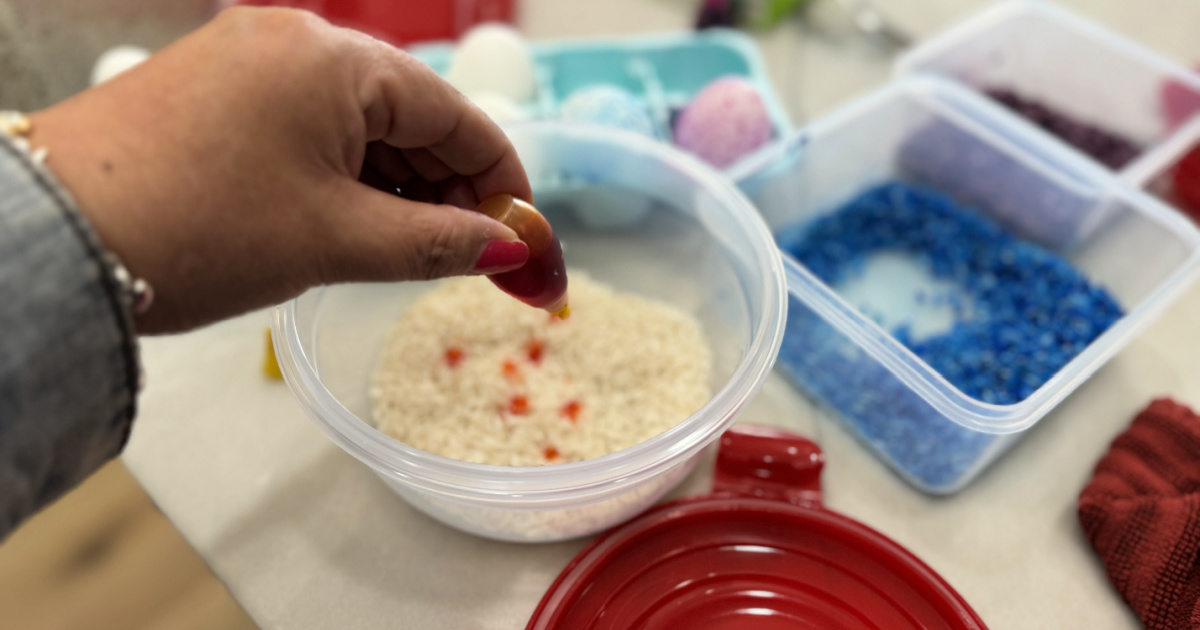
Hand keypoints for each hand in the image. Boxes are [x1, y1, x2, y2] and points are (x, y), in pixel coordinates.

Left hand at [29, 7, 531, 333]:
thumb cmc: (201, 229)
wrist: (54, 238)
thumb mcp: (337, 239)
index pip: (455, 117)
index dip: (502, 182)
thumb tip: (505, 253)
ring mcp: (247, 60)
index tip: (523, 238)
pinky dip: (343, 174)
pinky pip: (307, 125)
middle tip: (470, 257)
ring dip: (396, 186)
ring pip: (356, 123)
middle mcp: (294, 42)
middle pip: (408, 116)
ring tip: (411, 250)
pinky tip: (353, 221)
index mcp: (336, 60)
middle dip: (448, 188)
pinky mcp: (213, 89)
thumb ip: (437, 243)